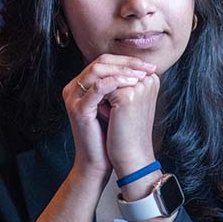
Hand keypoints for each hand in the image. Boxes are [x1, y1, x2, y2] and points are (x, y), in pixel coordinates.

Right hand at [62, 54, 155, 182]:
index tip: (149, 65)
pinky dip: (115, 82)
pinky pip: (97, 88)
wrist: (99, 161)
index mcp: (82, 83)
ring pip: (98, 70)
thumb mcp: (117, 102)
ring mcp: (73, 97)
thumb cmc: (110, 133)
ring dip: (122, 69)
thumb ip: (122, 83)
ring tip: (141, 74)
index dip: (127, 60)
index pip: (105, 61)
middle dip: (126, 62)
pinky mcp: (78, 109)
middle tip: (147, 67)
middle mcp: (73, 87)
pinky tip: (130, 83)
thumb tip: (143, 66)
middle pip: (101, 62)